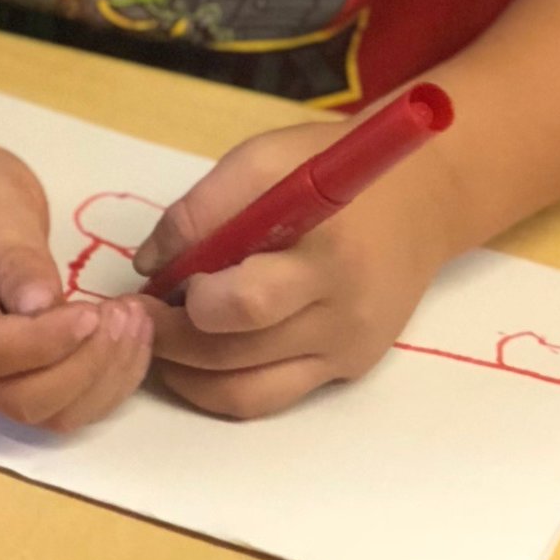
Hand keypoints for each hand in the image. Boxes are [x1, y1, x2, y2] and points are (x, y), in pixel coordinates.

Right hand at [0, 130, 150, 432]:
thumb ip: (12, 254)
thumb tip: (42, 303)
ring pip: (48, 414)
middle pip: (22, 402)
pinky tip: (131, 339)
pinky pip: (64, 403)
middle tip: (125, 313)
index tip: (95, 309)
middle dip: (86, 367)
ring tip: (137, 322)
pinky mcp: (17, 372)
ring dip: (104, 380)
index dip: (47, 343)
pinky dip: (108, 383)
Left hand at [134, 118, 456, 419]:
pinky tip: (193, 359)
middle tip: (138, 318)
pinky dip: (218, 386)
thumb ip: (201, 211)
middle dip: (171, 341)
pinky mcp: (346, 371)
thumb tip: (148, 268)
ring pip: (245, 393)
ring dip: (185, 374)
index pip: (248, 304)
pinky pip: (268, 398)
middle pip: (235, 355)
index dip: (191, 301)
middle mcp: (343, 315)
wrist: (421, 199)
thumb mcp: (264, 161)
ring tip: (158, 341)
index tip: (158, 285)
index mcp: (327, 255)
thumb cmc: (330, 170)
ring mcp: (347, 351)